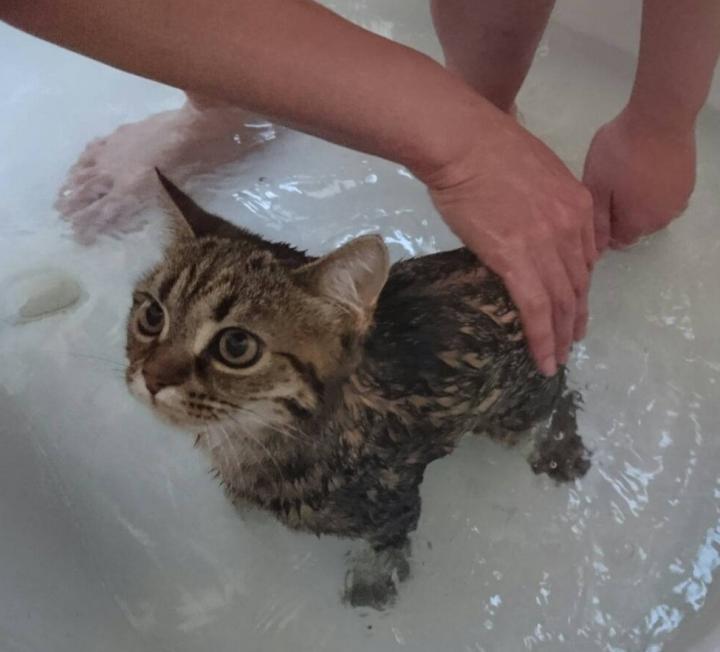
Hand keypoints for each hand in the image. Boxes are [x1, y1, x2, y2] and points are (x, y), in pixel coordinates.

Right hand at [424, 114, 596, 376]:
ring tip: (556, 360)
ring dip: (559, 337)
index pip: (584, 259)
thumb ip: (544, 200)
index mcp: (576, 204)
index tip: (573, 306)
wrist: (462, 143)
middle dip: (574, 318)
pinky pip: (536, 308)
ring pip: (560, 302)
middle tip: (570, 342)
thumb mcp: (534, 169)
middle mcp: (570, 228)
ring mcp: (545, 245)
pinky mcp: (516, 260)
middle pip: (577, 285)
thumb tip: (531, 221)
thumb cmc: (486, 148)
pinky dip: (541, 337)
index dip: (580, 289)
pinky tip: (542, 357)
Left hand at [583, 108, 695, 250]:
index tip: (598, 205)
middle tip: (610, 188)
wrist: (660, 118)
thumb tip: (596, 249)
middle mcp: (662, 219)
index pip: (619, 241)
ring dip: (640, 204)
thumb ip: (597, 220)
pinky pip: (666, 197)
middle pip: (637, 228)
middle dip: (622, 216)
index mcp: (638, 223)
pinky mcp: (688, 183)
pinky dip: (655, 191)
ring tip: (628, 178)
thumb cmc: (620, 152)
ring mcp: (679, 201)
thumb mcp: (597, 186)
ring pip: (652, 213)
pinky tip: (646, 171)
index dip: (605, 228)